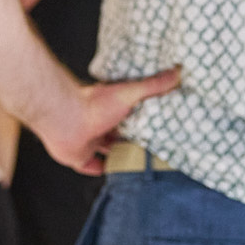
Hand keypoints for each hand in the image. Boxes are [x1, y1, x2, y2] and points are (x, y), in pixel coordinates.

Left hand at [36, 67, 181, 173]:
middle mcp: (101, 123)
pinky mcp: (79, 156)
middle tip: (152, 147)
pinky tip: (112, 172)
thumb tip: (178, 72)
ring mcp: (89, 140)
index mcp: (112, 107)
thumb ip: (153, 85)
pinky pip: (91, 166)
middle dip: (132, 139)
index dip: (143, 119)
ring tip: (137, 163)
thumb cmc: (96, 103)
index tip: (158, 125)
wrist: (66, 118)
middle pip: (119, 133)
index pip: (131, 114)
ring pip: (106, 149)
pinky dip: (100, 169)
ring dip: (118, 155)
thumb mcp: (130, 93)